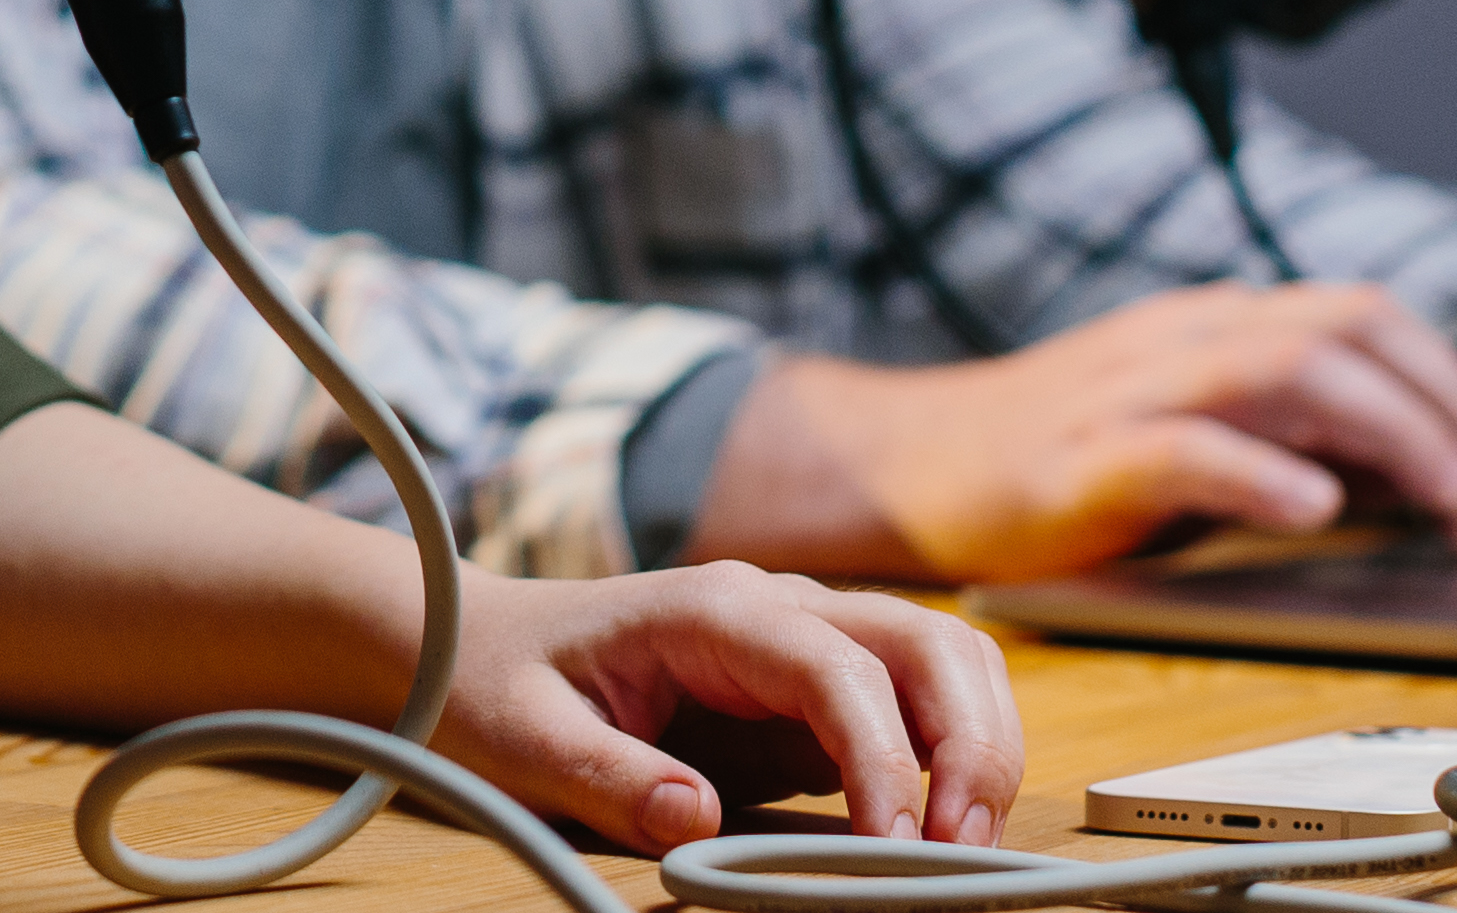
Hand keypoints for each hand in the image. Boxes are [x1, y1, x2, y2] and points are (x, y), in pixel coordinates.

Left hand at [439, 562, 1021, 855]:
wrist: (478, 643)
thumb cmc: (498, 680)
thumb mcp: (528, 736)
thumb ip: (610, 775)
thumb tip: (697, 819)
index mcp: (711, 609)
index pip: (834, 664)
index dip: (884, 753)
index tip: (894, 844)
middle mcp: (776, 610)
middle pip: (925, 643)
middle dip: (969, 741)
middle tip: (962, 848)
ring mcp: (804, 645)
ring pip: (940, 663)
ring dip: (977, 745)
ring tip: (964, 844)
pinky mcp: (812, 694)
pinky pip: (912, 710)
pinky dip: (950, 760)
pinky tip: (936, 832)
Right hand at [691, 281, 1456, 582]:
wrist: (911, 461)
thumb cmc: (1055, 455)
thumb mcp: (1186, 422)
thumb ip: (1283, 430)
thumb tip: (1412, 470)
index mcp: (1212, 327)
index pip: (1360, 314)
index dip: (1450, 380)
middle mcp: (1182, 340)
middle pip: (1343, 331)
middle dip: (1441, 405)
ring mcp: (1131, 392)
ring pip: (1285, 373)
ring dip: (1388, 435)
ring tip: (1443, 502)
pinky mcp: (1085, 457)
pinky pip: (1187, 449)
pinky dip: (1262, 475)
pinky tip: (1312, 510)